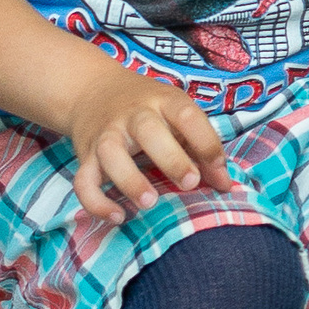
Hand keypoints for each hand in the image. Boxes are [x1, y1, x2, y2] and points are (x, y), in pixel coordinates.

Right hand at [64, 63, 232, 223]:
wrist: (94, 91)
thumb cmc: (150, 108)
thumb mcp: (178, 115)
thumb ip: (202, 147)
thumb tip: (225, 185)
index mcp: (164, 101)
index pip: (187, 115)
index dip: (206, 141)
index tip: (218, 168)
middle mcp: (134, 115)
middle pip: (148, 131)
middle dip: (171, 159)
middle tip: (189, 183)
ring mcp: (106, 134)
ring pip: (111, 154)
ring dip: (129, 180)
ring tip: (150, 202)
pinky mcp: (85, 156)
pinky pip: (83, 181)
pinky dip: (96, 201)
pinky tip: (118, 216)